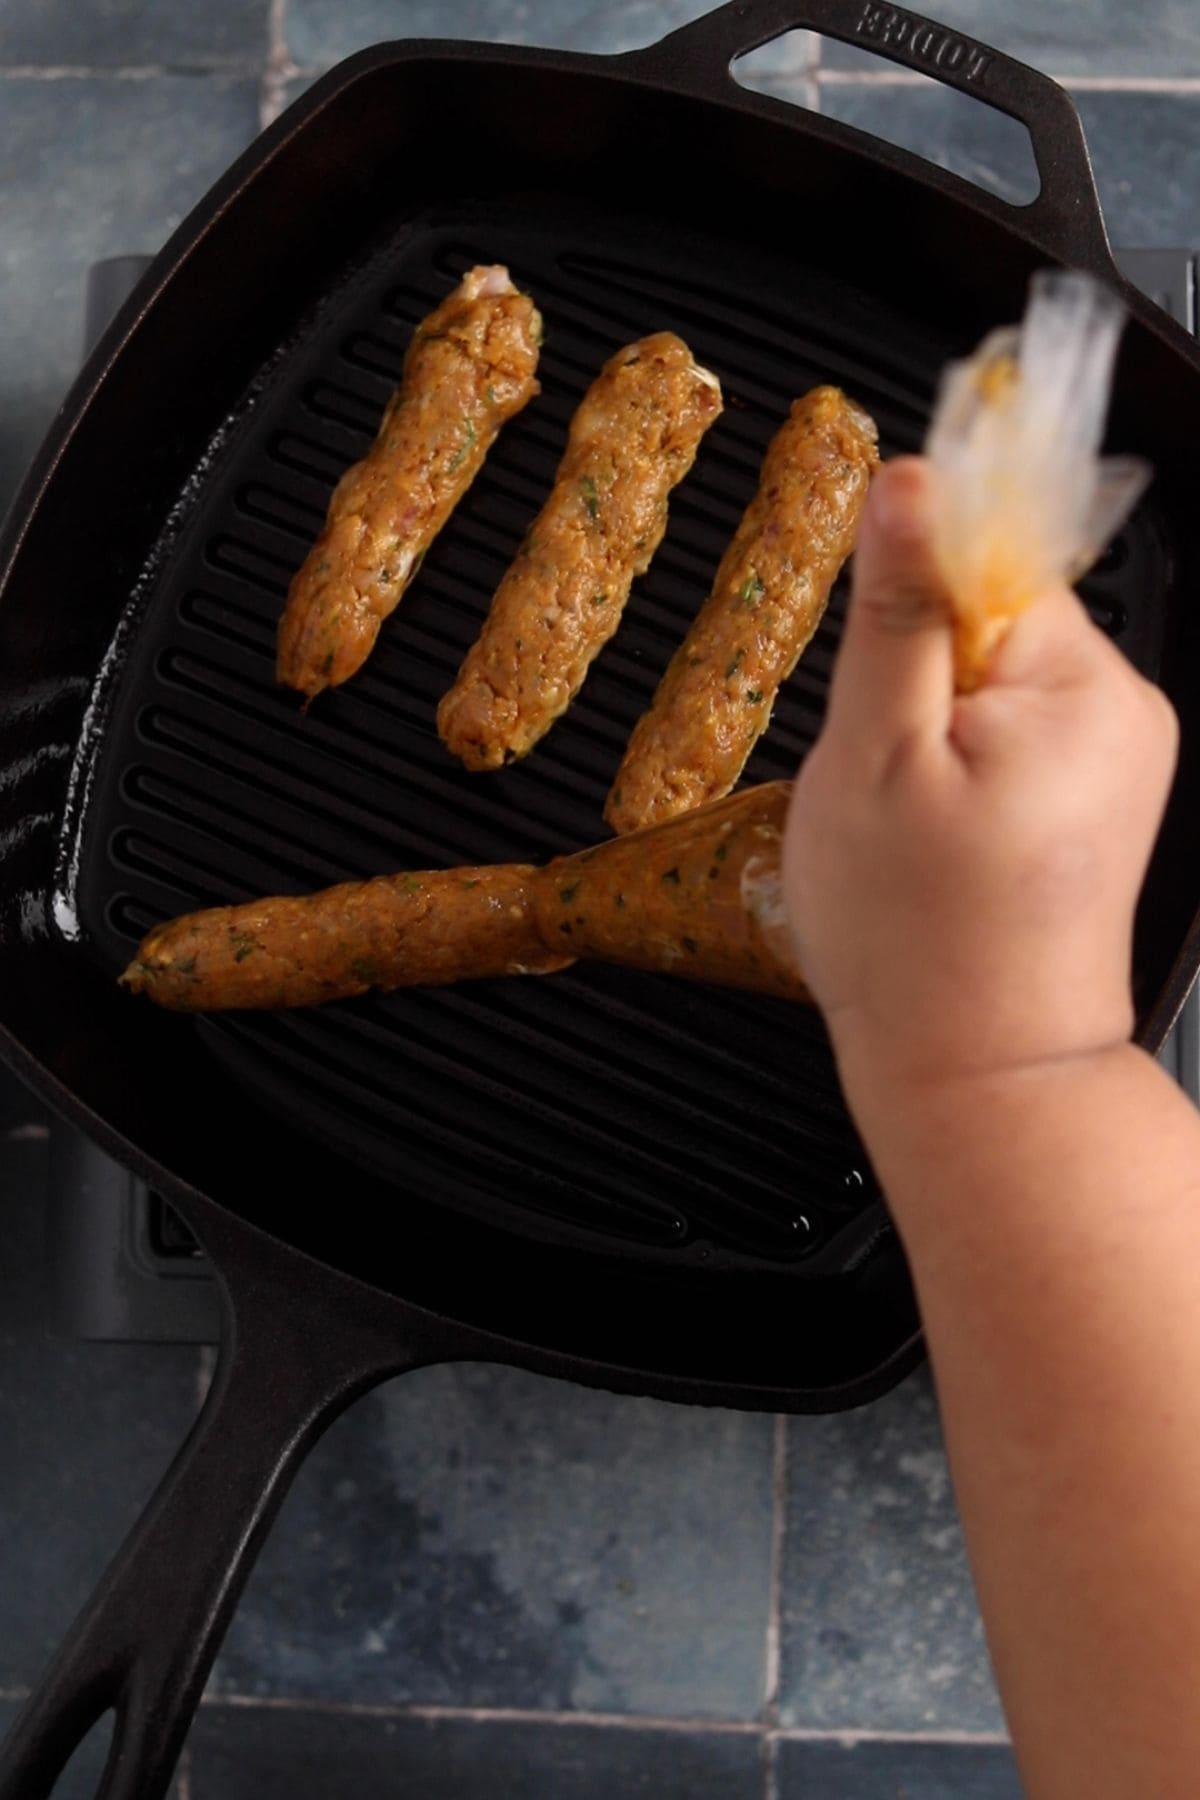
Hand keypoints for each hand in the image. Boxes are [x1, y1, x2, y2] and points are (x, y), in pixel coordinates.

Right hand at [782, 457, 1176, 1095]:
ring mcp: (1119, 759)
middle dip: (915, 678)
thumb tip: (910, 484)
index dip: (908, 603)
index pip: (991, 556)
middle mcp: (1124, 711)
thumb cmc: (919, 937)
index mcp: (1081, 684)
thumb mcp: (875, 756)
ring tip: (910, 821)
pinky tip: (940, 839)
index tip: (875, 666)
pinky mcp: (1097, 800)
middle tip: (885, 776)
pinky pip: (1011, 737)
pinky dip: (958, 771)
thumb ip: (896, 611)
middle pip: (992, 617)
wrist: (980, 1074)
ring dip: (930, 730)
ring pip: (993, 682)